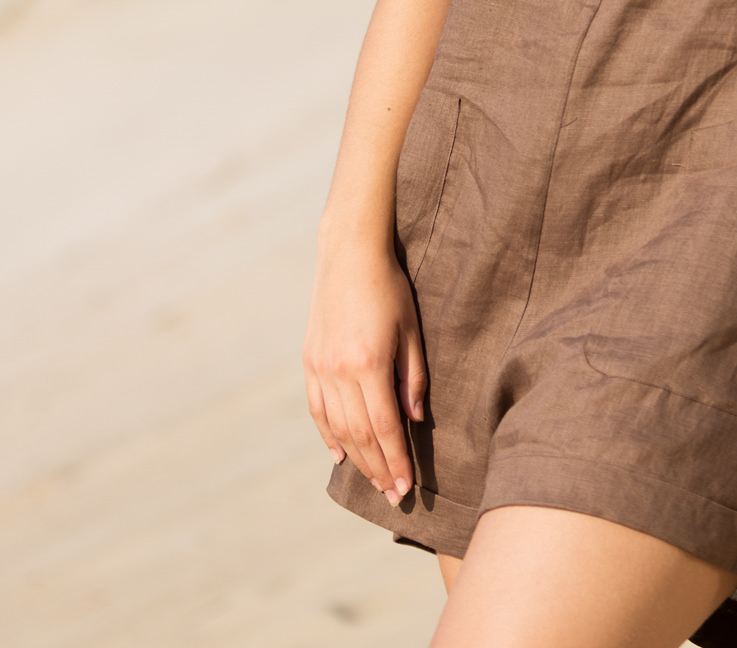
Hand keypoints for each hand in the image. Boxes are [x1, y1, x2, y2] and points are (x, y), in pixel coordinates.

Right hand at [303, 239, 425, 506]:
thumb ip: (413, 377)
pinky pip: (317, 409)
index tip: (407, 488)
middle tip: (394, 495)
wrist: (348, 254)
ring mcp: (320, 367)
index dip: (396, 461)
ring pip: (337, 427)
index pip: (384, 427)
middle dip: (378, 469)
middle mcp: (339, 371)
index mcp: (369, 363)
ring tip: (374, 480)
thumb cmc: (389, 288)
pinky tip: (340, 454)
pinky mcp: (309, 361)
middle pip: (359, 435)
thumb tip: (414, 420)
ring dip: (356, 459)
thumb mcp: (412, 329)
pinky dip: (328, 435)